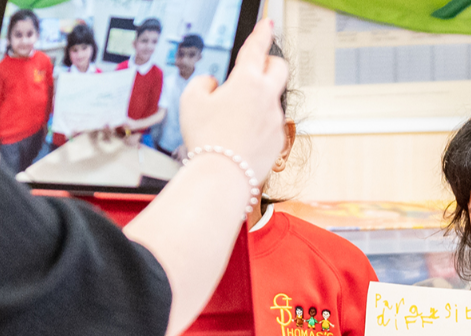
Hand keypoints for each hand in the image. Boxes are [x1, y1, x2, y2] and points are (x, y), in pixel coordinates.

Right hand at [175, 21, 285, 178]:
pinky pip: (270, 125)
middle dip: (270, 62)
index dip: (261, 33)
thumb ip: (203, 84)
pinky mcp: (278, 140)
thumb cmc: (206, 139)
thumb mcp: (191, 101)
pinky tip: (240, 137)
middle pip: (280, 68)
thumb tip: (214, 85)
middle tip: (255, 68)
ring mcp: (276, 120)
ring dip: (259, 101)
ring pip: (272, 99)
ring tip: (233, 119)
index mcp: (247, 81)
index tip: (267, 24)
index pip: (256, 48)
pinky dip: (259, 125)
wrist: (223, 175)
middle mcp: (267, 97)